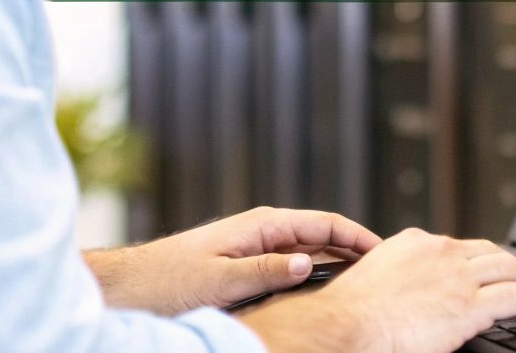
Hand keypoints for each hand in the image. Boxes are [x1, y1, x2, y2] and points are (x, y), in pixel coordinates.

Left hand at [84, 206, 379, 315]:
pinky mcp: (246, 266)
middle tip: (387, 271)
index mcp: (261, 225)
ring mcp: (255, 248)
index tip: (386, 253)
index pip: (325, 223)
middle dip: (354, 249)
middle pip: (322, 237)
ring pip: (307, 254)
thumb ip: (264, 269)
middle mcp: (262, 232)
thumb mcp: (219, 279)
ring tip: (364, 282)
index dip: (358, 236)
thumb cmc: (166, 280)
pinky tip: (323, 293)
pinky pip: (290, 268)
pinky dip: (312, 276)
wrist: (128, 287)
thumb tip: (307, 262)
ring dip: (335, 264)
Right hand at [240, 229, 515, 352]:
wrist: (344, 325)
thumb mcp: (375, 280)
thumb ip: (398, 278)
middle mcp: (440, 252)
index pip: (460, 246)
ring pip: (510, 269)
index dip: (484, 258)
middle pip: (491, 251)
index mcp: (415, 244)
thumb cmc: (350, 315)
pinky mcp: (470, 303)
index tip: (493, 267)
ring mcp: (457, 275)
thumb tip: (408, 296)